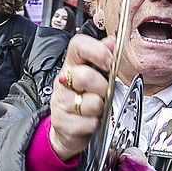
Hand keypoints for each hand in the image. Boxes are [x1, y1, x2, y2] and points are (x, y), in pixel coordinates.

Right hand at [48, 34, 115, 160]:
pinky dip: (94, 124)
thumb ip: (102, 58)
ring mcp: (59, 101)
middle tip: (104, 94)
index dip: (96, 51)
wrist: (68, 128)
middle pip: (84, 76)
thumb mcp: (94, 76)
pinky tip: (90, 121)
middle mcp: (63, 80)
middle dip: (102, 88)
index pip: (78, 45)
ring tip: (96, 110)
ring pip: (90, 103)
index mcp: (72, 64)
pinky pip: (88, 123)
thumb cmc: (84, 98)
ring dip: (100, 109)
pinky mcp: (60, 121)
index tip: (110, 63)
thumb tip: (111, 42)